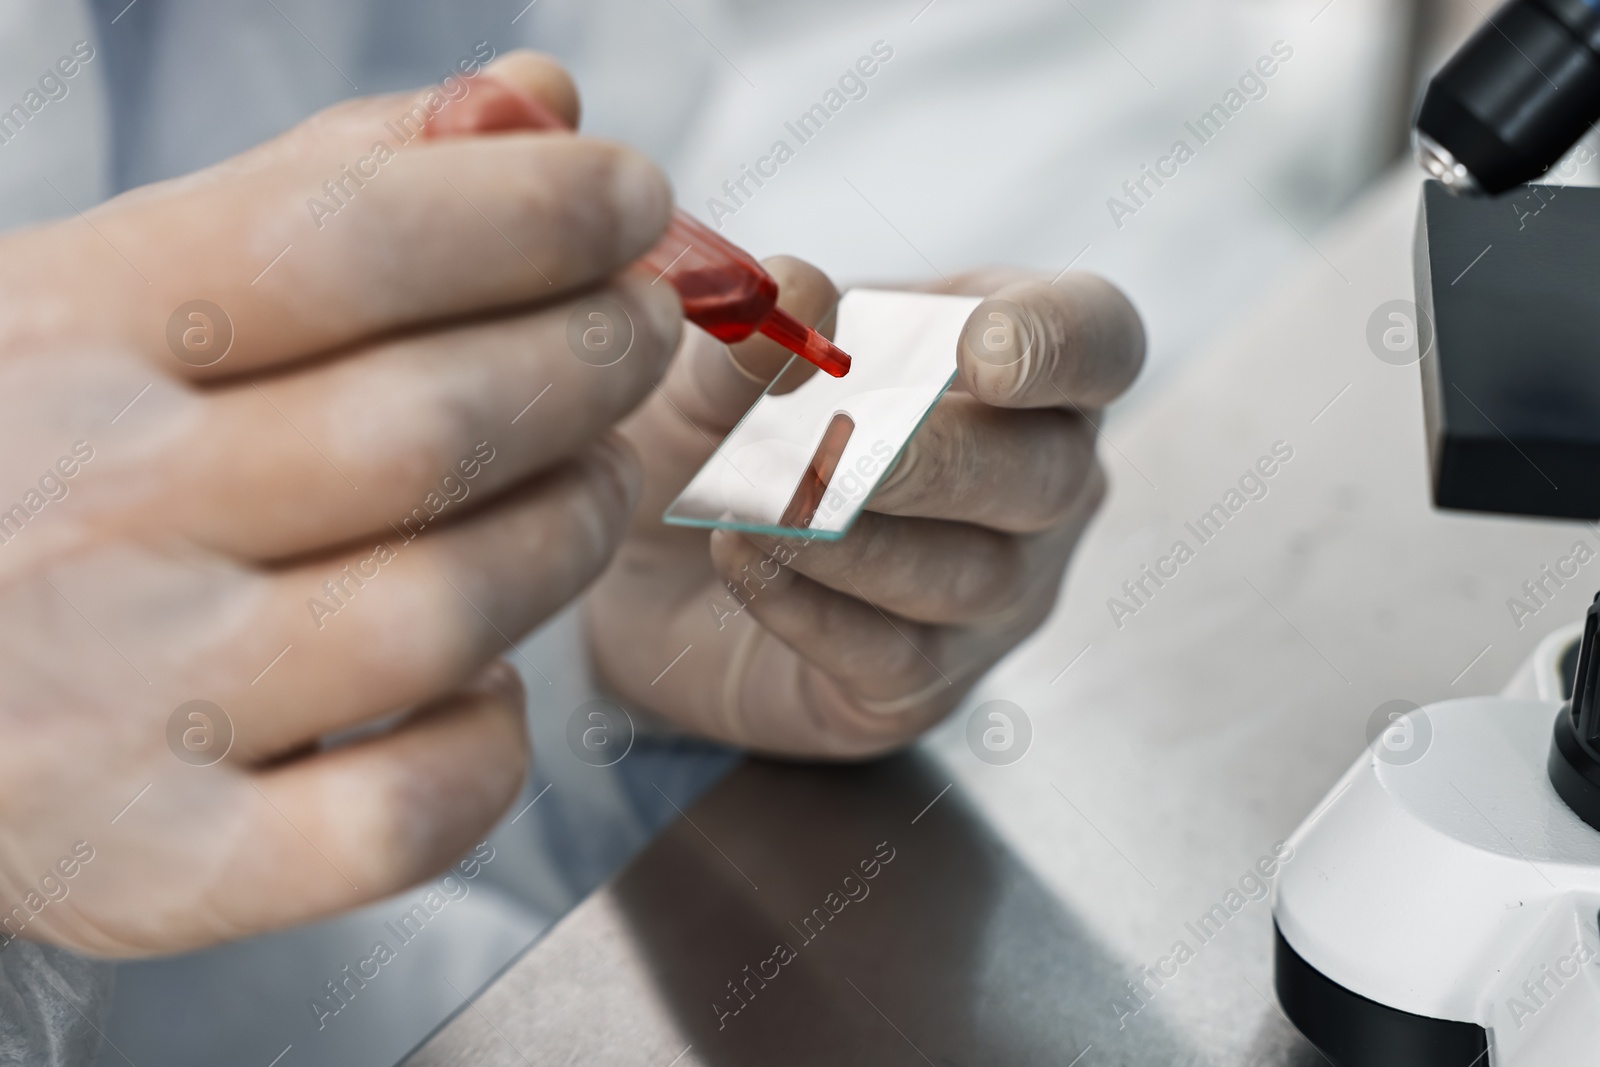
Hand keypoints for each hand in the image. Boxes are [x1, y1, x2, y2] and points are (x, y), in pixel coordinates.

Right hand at [0, 54, 678, 954]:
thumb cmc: (35, 457)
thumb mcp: (126, 285)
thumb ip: (336, 184)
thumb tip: (538, 99)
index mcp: (72, 337)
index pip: (347, 243)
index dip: (534, 212)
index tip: (631, 200)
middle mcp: (91, 516)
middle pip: (429, 430)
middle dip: (592, 363)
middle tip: (636, 335)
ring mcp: (126, 705)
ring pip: (449, 610)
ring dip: (573, 530)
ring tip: (592, 482)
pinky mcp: (170, 863)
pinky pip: (406, 815)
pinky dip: (494, 743)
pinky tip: (486, 677)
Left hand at [587, 263, 1143, 756]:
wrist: (657, 565)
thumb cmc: (726, 431)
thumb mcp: (721, 365)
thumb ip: (760, 329)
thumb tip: (794, 292)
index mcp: (1015, 365)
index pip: (1098, 340)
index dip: (1060, 342)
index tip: (980, 350)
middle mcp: (1038, 483)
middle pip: (1047, 474)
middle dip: (936, 460)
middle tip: (834, 447)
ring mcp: (997, 594)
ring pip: (971, 576)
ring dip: (858, 538)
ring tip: (757, 506)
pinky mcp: (926, 682)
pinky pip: (892, 656)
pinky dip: (810, 607)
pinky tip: (741, 561)